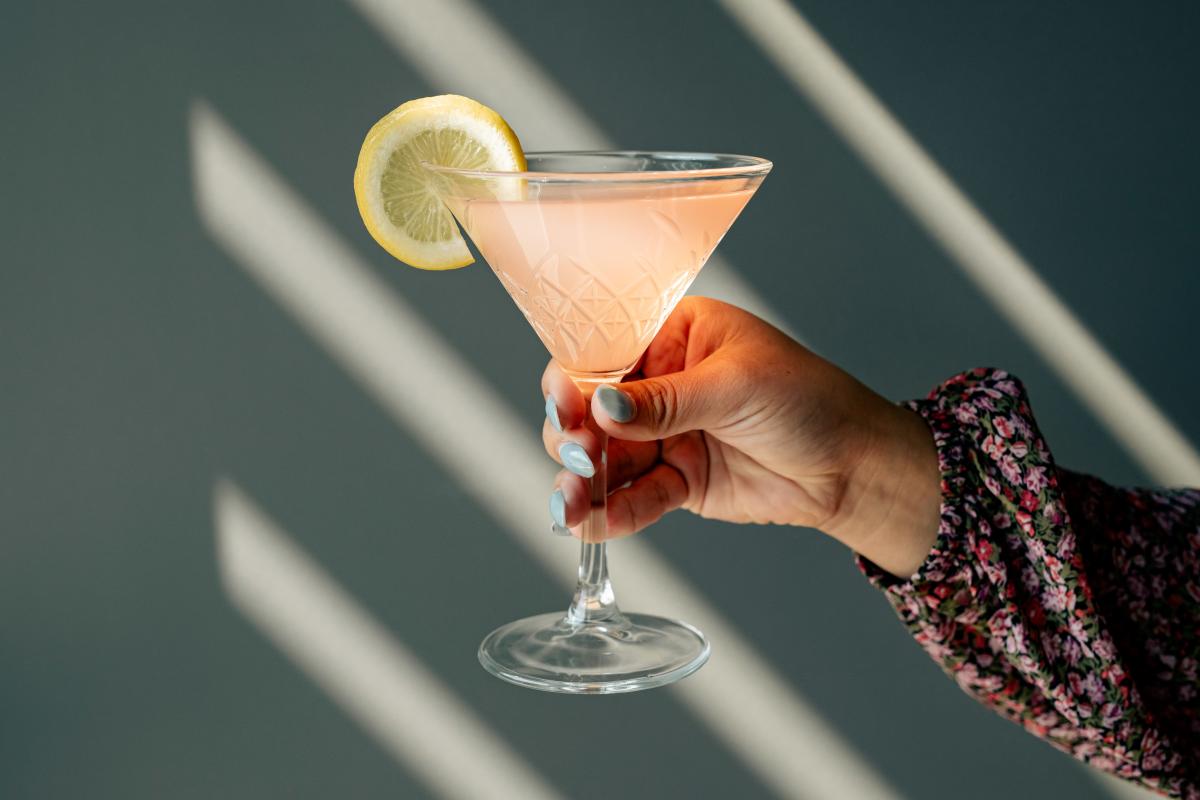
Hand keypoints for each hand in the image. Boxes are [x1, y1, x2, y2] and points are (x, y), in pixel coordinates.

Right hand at [542, 297, 940, 577]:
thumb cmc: (810, 399)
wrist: (855, 466)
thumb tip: (602, 407)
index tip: (565, 404)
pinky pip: (633, 497)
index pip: (604, 352)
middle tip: (580, 458)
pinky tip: (592, 523)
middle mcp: (659, 383)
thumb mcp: (737, 385)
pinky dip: (610, 512)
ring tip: (572, 504)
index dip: (575, 379)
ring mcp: (665, 435)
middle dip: (574, 435)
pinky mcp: (676, 482)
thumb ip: (666, 400)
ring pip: (604, 459)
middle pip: (591, 409)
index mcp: (672, 336)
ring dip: (582, 482)